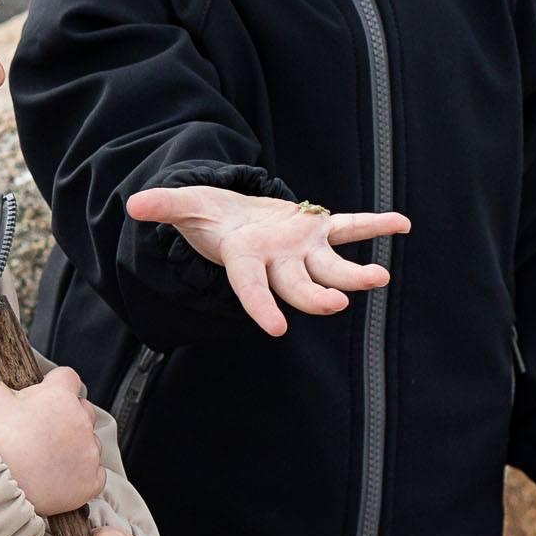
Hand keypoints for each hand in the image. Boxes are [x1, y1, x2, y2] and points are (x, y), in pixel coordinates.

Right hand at [0, 367, 103, 517]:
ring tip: (47, 460)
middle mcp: (81, 422)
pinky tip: (59, 478)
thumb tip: (9, 392)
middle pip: (83, 410)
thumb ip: (4, 388)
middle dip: (66, 417)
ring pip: (90, 443)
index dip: (54, 385)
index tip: (44, 396)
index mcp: (60, 396)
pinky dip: (80, 475)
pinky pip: (94, 474)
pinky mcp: (91, 482)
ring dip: (75, 447)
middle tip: (42, 432)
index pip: (67, 377)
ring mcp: (89, 453)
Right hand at [125, 185, 409, 337]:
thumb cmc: (209, 217)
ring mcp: (303, 250)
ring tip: (379, 276)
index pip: (252, 289)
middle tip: (336, 305)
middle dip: (316, 298)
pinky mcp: (321, 230)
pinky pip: (351, 227)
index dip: (262, 308)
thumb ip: (166, 206)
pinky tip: (401, 224)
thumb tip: (134, 205)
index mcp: (246, 261)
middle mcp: (278, 263)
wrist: (237, 216)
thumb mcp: (187, 207)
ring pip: (332, 268)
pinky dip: (375, 226)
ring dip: (356, 275)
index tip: (277, 330)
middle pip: (299, 287)